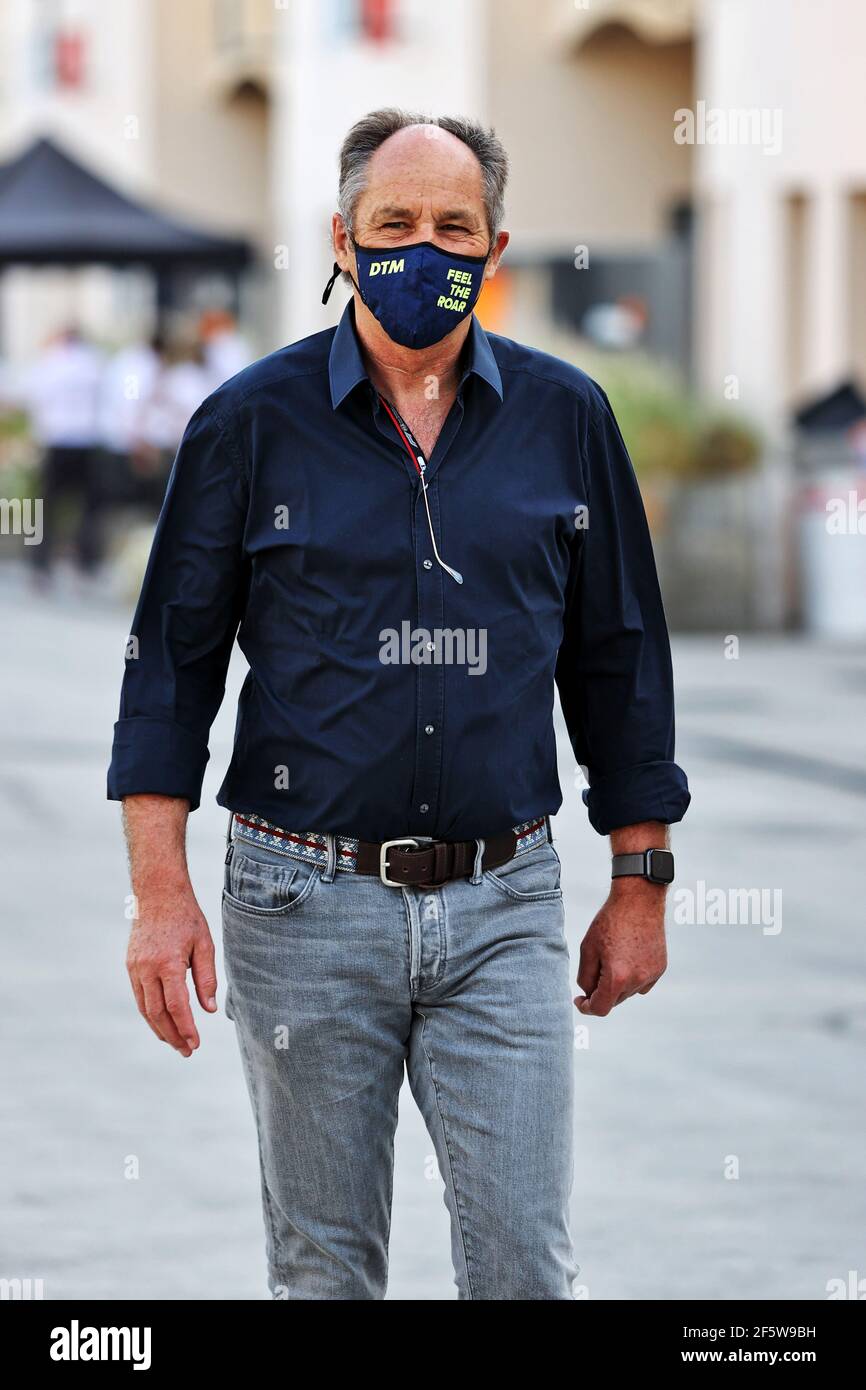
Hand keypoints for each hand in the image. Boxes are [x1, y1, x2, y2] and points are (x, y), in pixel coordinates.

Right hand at [127, 883, 217, 1055]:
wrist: (157, 894)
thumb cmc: (186, 917)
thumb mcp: (204, 944)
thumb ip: (206, 978)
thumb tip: (208, 1009)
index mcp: (168, 963)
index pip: (176, 1006)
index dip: (186, 1028)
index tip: (195, 1044)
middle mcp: (147, 969)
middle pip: (157, 1013)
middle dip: (172, 1035)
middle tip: (186, 1051)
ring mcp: (135, 968)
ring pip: (145, 1008)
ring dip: (159, 1029)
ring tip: (175, 1043)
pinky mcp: (130, 966)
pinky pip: (140, 997)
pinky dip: (150, 1013)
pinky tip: (162, 1022)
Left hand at [575, 879, 666, 1015]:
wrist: (639, 901)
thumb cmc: (611, 921)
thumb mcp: (588, 948)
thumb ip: (586, 977)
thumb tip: (589, 994)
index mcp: (617, 977)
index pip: (600, 1008)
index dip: (587, 1007)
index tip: (580, 1001)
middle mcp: (637, 980)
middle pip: (614, 1001)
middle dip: (601, 992)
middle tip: (595, 970)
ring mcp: (651, 975)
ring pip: (628, 992)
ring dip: (617, 984)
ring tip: (613, 956)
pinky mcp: (660, 968)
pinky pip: (642, 983)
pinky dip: (632, 978)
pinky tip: (627, 957)